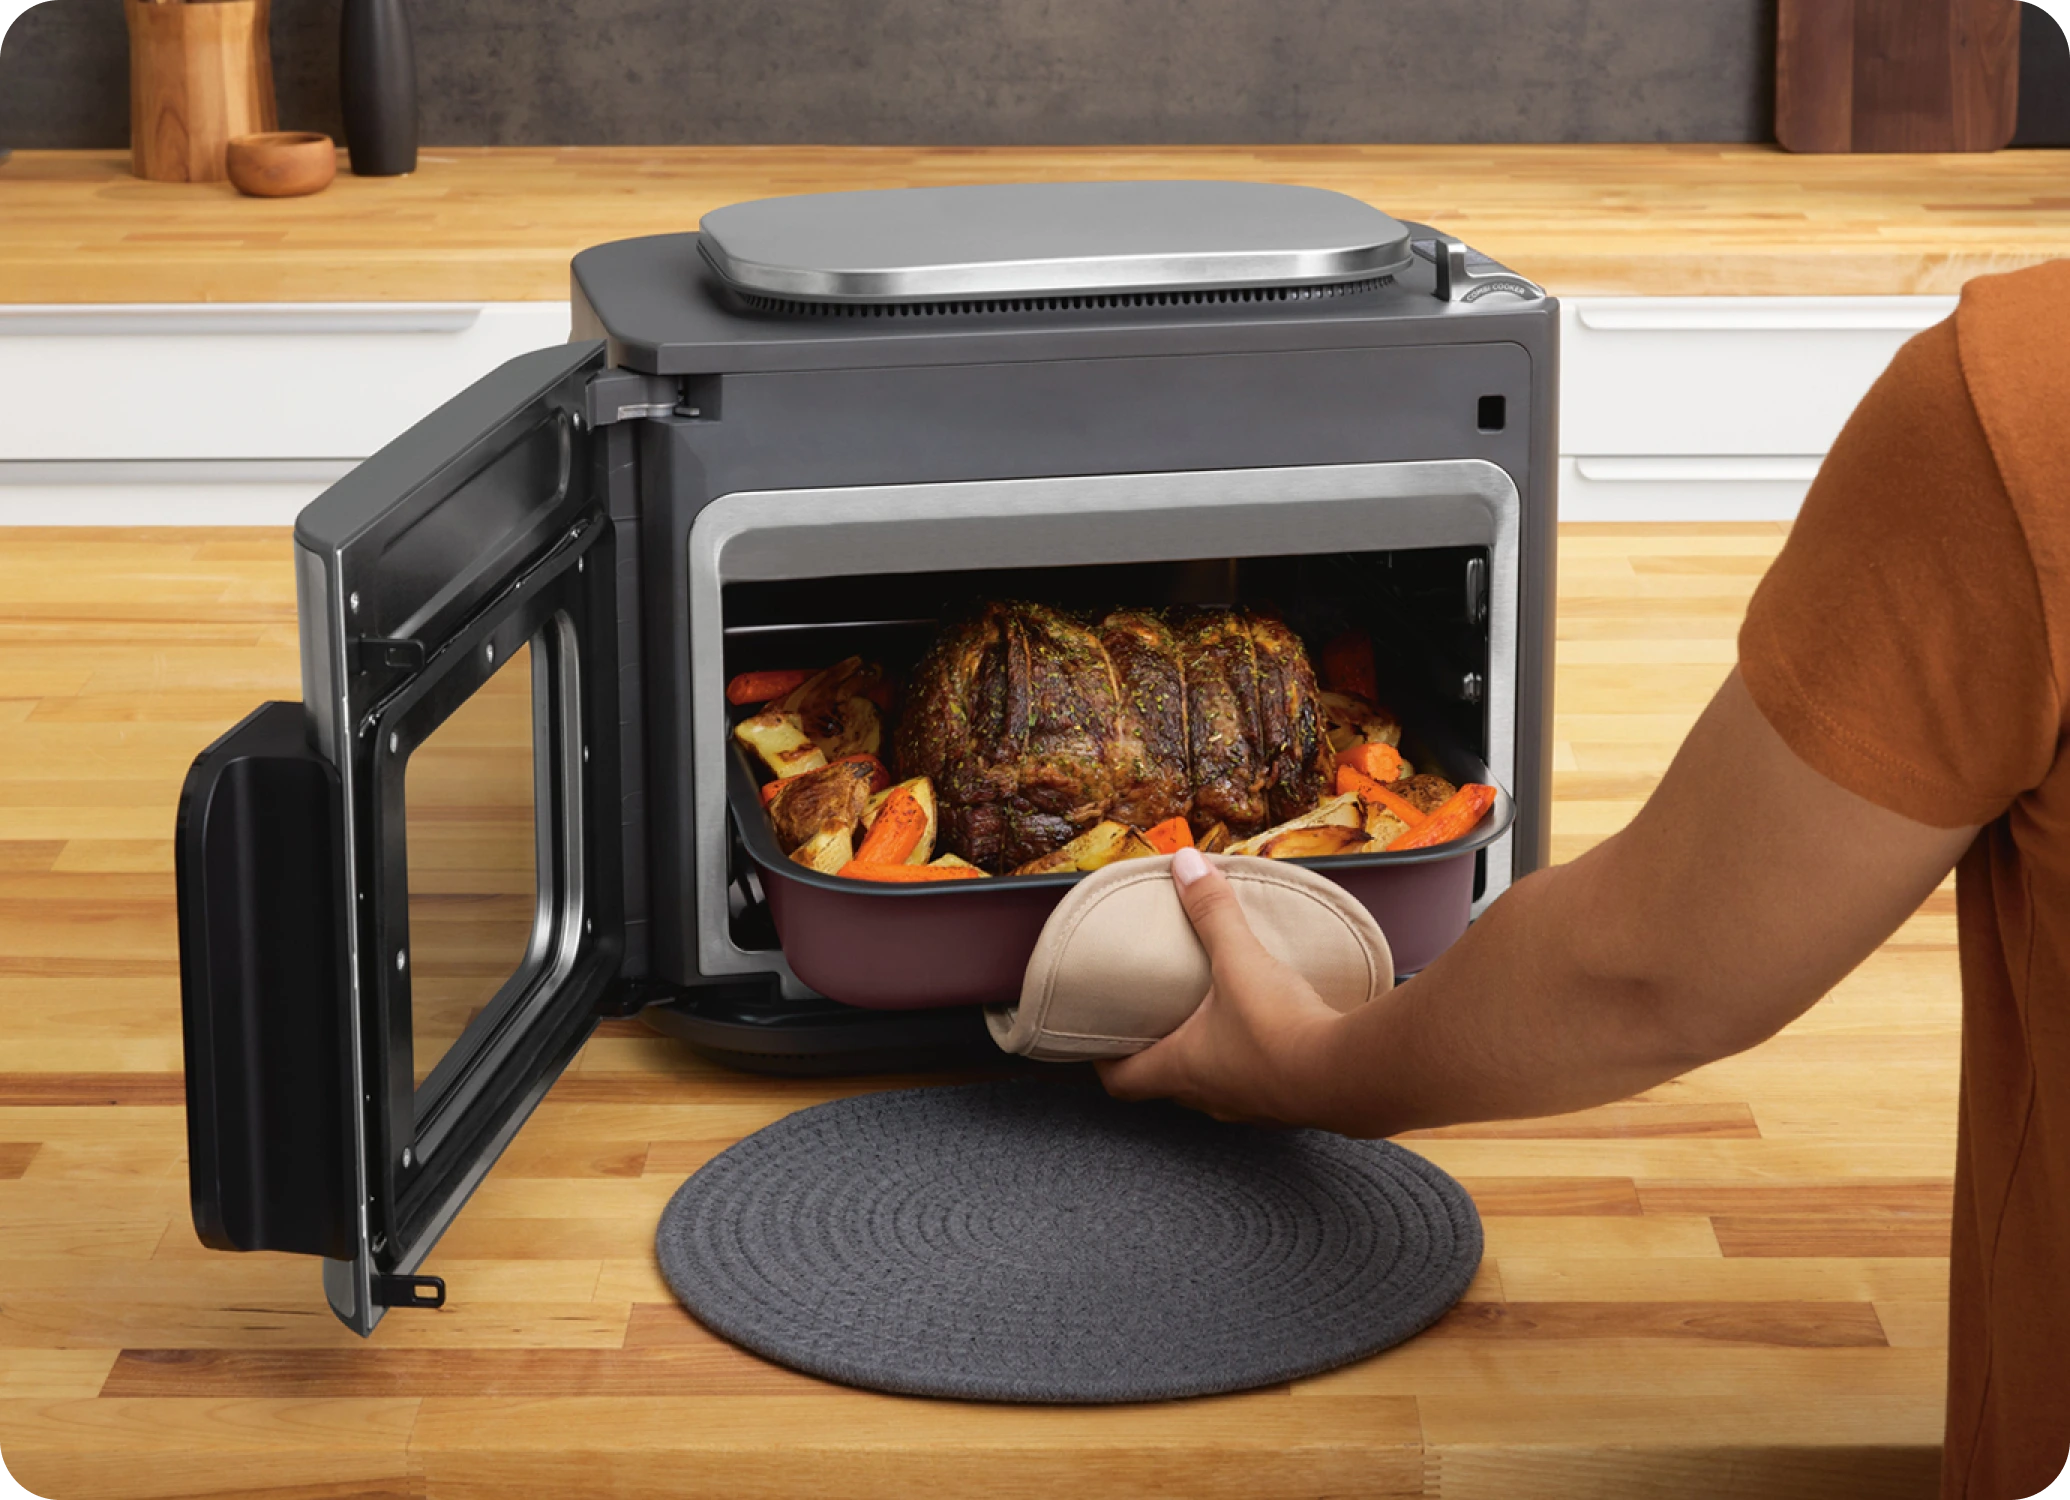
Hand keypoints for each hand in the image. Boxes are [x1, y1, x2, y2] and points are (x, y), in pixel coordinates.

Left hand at [1095, 847, 1348, 1126]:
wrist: (1348, 1075)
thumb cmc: (1280, 1029)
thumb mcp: (1239, 961)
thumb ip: (1212, 912)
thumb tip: (1186, 864)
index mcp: (1180, 1070)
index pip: (1123, 1081)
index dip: (1104, 1059)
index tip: (1101, 1036)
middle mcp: (1208, 1097)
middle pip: (1165, 1082)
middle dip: (1157, 1048)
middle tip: (1154, 1015)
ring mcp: (1248, 1107)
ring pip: (1211, 1086)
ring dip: (1205, 1055)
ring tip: (1210, 1018)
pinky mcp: (1284, 1104)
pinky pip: (1254, 1085)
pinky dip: (1249, 1061)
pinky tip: (1264, 1033)